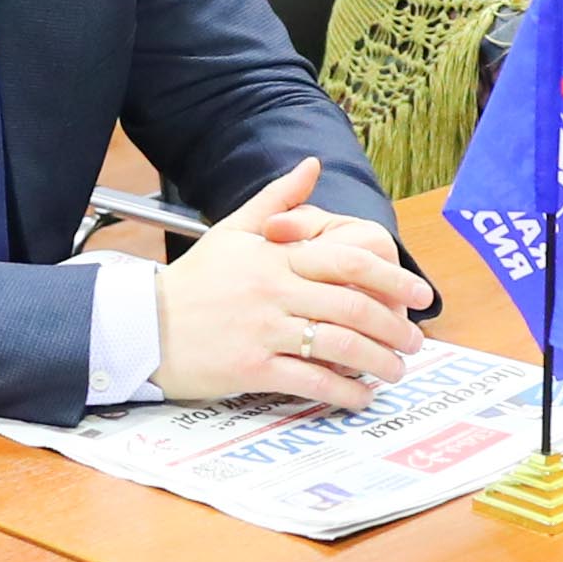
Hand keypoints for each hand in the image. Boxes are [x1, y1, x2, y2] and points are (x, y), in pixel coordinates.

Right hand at [153, 162, 431, 406]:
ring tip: (395, 370)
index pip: (346, 261)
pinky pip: (310, 381)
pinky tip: (361, 396)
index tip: (418, 293)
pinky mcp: (251, 368)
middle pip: (352, 306)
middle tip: (415, 340)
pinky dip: (343, 391)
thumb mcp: (233, 231)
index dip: (391, 277)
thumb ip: (278, 200)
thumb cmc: (194, 281)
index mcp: (274, 256)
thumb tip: (312, 165)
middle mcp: (273, 290)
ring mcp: (263, 330)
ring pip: (339, 346)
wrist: (144, 325)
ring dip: (378, 362)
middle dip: (393, 327)